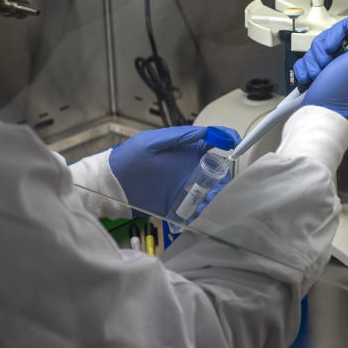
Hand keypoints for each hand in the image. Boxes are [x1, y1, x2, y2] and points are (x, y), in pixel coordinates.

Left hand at [109, 126, 240, 215]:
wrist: (111, 185)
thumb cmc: (128, 159)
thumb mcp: (151, 143)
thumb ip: (177, 137)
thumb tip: (205, 132)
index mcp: (185, 149)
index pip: (213, 142)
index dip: (227, 140)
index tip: (236, 144)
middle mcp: (189, 167)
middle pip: (217, 171)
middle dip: (223, 179)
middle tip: (216, 187)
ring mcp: (185, 187)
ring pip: (210, 192)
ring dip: (214, 198)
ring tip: (206, 204)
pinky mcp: (178, 205)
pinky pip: (196, 210)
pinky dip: (202, 213)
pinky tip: (198, 215)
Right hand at [295, 3, 347, 124]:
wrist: (319, 119)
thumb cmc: (341, 95)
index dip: (339, 32)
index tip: (335, 47)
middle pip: (336, 35)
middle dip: (324, 49)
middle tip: (326, 64)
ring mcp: (343, 67)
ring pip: (322, 46)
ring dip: (314, 60)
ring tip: (318, 74)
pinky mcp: (327, 73)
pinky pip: (312, 59)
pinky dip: (307, 68)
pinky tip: (312, 79)